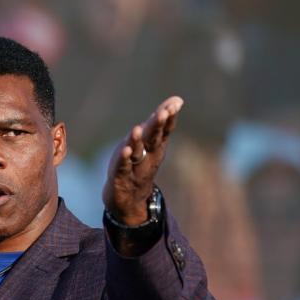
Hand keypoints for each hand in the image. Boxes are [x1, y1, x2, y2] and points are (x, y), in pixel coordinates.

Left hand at [103, 96, 182, 224]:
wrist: (129, 200)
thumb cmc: (140, 166)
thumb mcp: (151, 143)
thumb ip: (160, 123)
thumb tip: (177, 99)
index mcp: (155, 146)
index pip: (164, 130)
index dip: (169, 118)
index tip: (175, 104)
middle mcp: (148, 156)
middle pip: (153, 139)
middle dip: (158, 126)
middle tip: (164, 112)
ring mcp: (135, 168)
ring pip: (137, 153)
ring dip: (137, 141)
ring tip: (137, 129)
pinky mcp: (121, 178)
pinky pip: (123, 167)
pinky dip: (124, 159)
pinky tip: (125, 151)